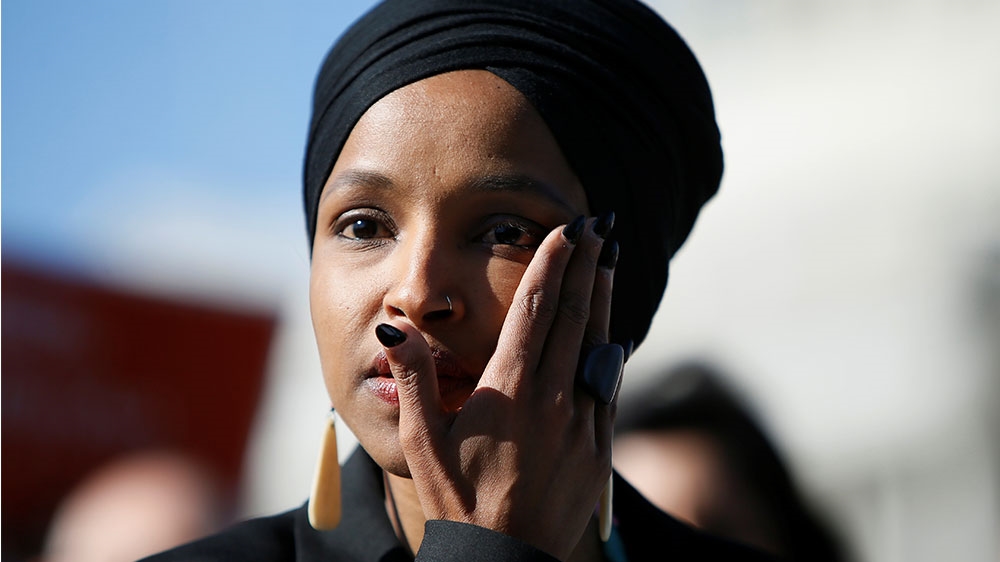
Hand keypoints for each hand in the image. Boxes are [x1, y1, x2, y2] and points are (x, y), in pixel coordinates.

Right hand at [379, 214, 619, 559]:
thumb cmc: (457, 501)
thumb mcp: (423, 442)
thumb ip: (413, 379)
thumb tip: (395, 327)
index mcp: (511, 390)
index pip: (536, 309)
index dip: (551, 264)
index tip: (564, 230)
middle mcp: (554, 399)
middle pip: (574, 315)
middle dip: (585, 265)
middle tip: (596, 225)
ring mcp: (582, 422)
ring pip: (599, 344)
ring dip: (604, 298)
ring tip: (609, 260)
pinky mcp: (598, 446)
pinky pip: (609, 383)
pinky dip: (611, 347)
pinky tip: (612, 330)